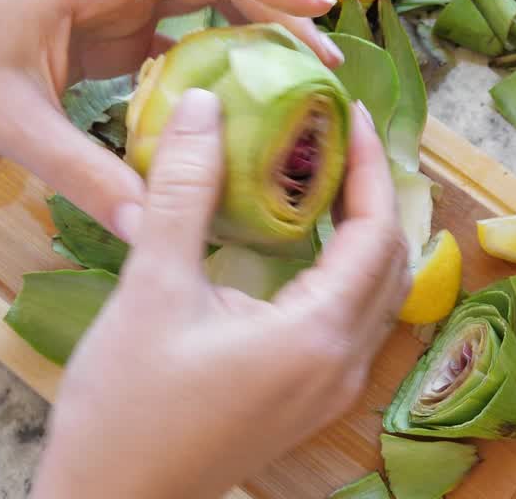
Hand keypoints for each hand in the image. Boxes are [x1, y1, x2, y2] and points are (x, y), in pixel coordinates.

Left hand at [0, 0, 341, 239]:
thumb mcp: (13, 124)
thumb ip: (87, 177)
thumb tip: (154, 230)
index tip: (315, 6)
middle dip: (272, 13)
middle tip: (324, 59)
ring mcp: (109, 13)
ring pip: (199, 11)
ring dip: (250, 39)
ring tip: (299, 80)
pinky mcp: (106, 43)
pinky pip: (176, 47)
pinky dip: (214, 70)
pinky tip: (240, 107)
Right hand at [32, 91, 409, 498]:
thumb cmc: (125, 410)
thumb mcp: (151, 291)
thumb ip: (184, 193)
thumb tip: (205, 106)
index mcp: (318, 336)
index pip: (377, 232)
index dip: (372, 166)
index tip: (353, 115)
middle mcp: (343, 365)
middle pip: (389, 261)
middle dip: (373, 193)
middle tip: (339, 140)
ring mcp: (331, 389)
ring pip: (376, 293)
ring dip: (362, 233)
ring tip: (325, 179)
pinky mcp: (309, 400)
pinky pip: (353, 320)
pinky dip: (343, 271)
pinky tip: (302, 245)